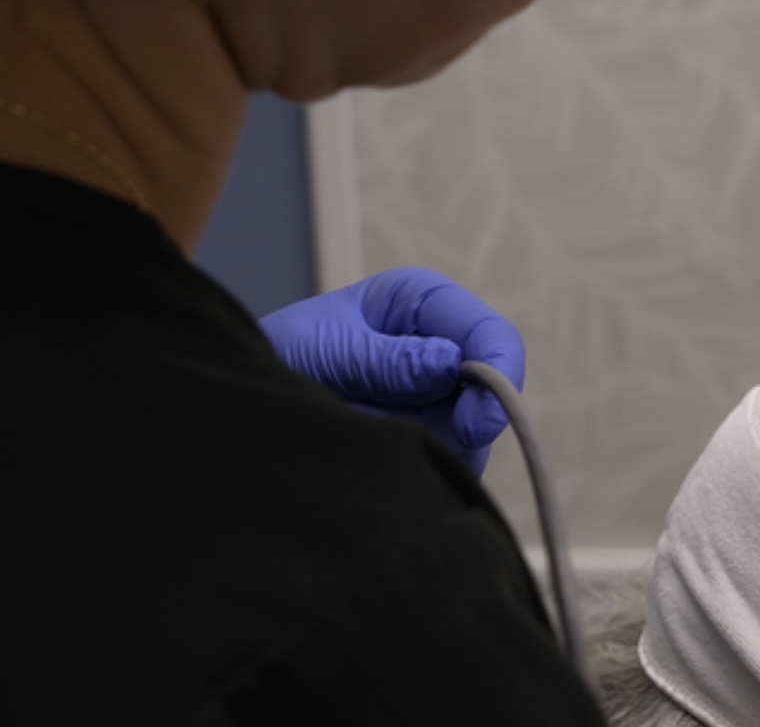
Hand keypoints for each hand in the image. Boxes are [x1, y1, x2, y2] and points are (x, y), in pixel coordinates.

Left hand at [259, 268, 525, 476]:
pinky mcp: (428, 437)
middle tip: (402, 440)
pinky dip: (415, 469)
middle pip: (490, 394)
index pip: (489, 335)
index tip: (477, 425)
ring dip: (423, 448)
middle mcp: (442, 347)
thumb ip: (387, 360)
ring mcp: (438, 397)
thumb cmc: (280, 354)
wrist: (247, 404)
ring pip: (471, 438)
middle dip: (453, 425)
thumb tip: (451, 364)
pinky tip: (373, 456)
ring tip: (362, 434)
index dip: (497, 377)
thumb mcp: (326, 348)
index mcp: (423, 304)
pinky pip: (446, 465)